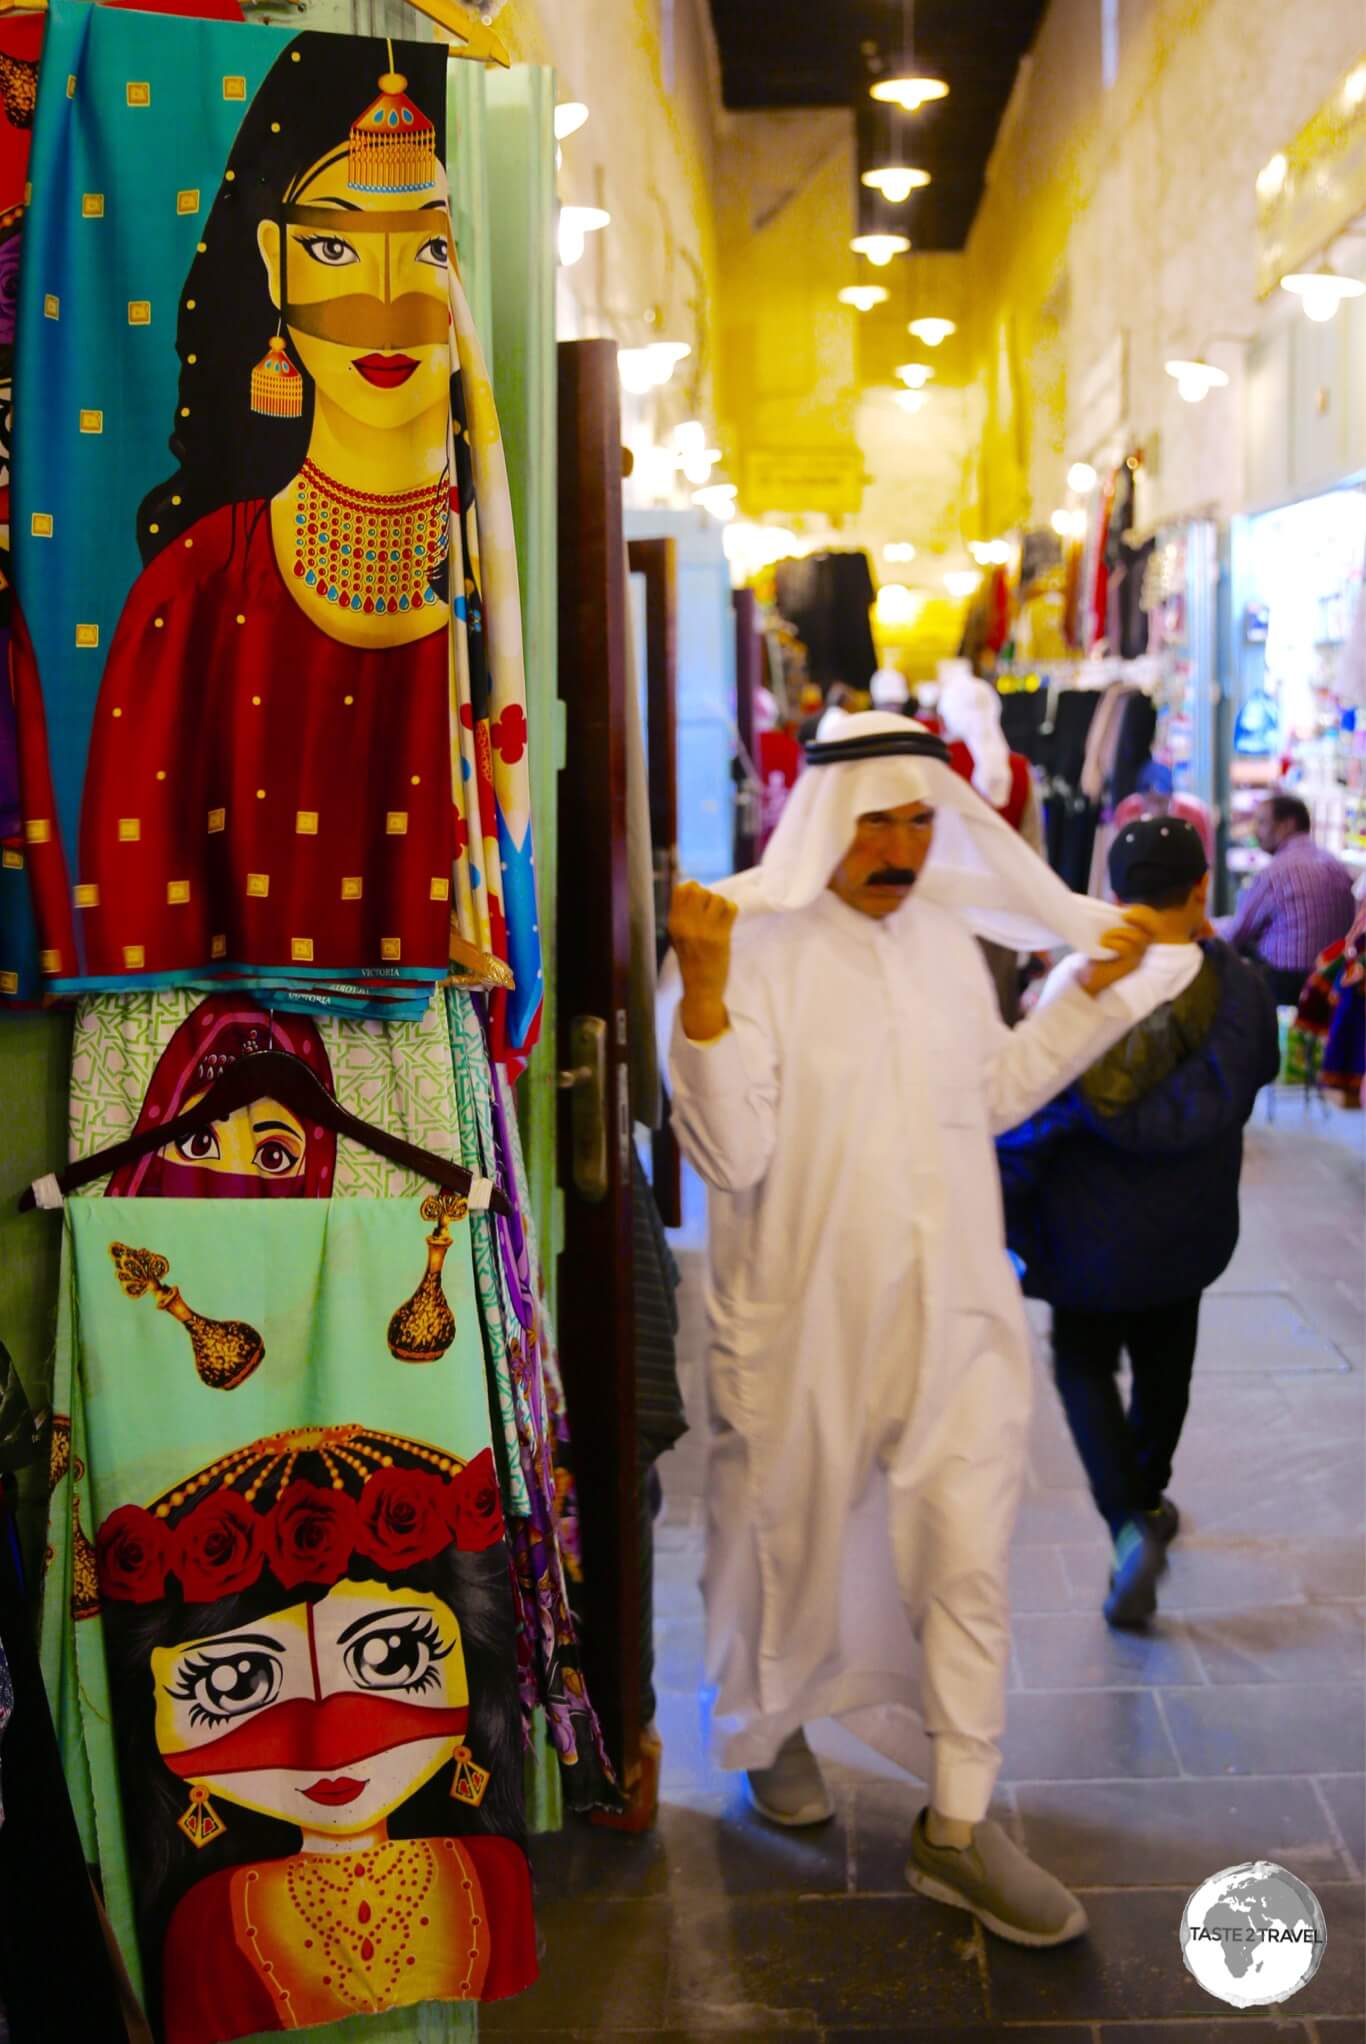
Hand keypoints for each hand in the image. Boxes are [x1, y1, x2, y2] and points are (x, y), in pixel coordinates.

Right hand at [669, 881, 736, 1040]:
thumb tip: (691, 888)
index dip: (693, 889)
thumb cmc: (690, 962)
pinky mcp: (721, 937)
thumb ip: (682, 915)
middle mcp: (686, 924)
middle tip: (710, 911)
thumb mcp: (677, 937)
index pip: (681, 890)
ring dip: (721, 905)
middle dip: (708, 896)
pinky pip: (731, 909)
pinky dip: (732, 911)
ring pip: (716, 898)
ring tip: (719, 918)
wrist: (700, 989)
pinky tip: (728, 922)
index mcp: (674, 923)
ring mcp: (704, 931)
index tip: (699, 900)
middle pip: (699, 890)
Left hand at [1078, 910, 1154, 997]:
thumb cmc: (1095, 956)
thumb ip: (1114, 922)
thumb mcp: (1107, 934)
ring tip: (1105, 936)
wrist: (1086, 979)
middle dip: (1141, 917)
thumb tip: (1115, 903)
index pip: (1153, 923)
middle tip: (1125, 914)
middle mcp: (1141, 948)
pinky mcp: (1128, 966)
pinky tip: (1104, 944)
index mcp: (1138, 939)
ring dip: (1120, 932)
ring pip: (1138, 938)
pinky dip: (1114, 942)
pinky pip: (1127, 949)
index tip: (1127, 907)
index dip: (1145, 913)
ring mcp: (1137, 958)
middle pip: (1153, 929)